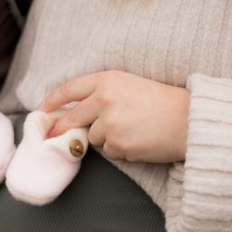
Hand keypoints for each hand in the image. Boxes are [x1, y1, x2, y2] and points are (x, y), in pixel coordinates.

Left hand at [44, 70, 189, 162]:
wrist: (188, 119)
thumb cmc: (163, 101)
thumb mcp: (130, 85)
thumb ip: (103, 93)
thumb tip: (79, 111)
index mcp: (107, 79)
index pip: (70, 89)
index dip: (53, 100)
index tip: (43, 109)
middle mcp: (103, 99)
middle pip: (73, 117)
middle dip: (62, 128)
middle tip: (53, 135)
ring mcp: (109, 123)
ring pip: (93, 137)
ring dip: (105, 138)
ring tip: (131, 130)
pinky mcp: (117, 143)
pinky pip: (109, 151)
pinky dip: (120, 149)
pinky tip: (138, 141)